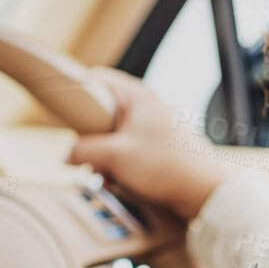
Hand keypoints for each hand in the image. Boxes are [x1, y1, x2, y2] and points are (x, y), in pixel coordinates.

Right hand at [67, 67, 236, 221]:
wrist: (205, 189)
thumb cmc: (165, 165)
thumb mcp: (114, 156)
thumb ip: (83, 152)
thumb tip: (66, 155)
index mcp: (137, 95)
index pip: (98, 78)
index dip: (77, 91)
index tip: (64, 112)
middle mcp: (147, 105)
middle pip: (104, 112)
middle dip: (91, 139)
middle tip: (87, 157)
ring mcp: (156, 126)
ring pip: (116, 135)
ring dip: (105, 157)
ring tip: (107, 176)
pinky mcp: (161, 146)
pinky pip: (131, 150)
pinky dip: (121, 165)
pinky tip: (120, 183)